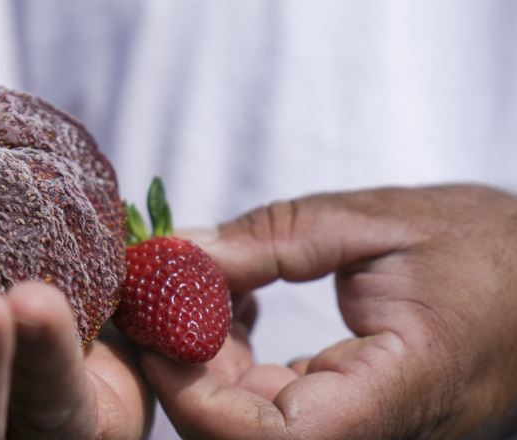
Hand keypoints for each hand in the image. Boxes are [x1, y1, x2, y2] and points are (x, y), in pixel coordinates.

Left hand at [143, 185, 516, 438]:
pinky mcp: (344, 414)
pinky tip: (231, 301)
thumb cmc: (484, 248)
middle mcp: (371, 431)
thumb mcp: (375, 222)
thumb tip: (180, 251)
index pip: (271, 439)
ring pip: (247, 422)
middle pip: (242, 435)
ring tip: (198, 283)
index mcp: (393, 393)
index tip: (155, 329)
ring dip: (204, 358)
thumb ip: (274, 238)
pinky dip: (232, 356)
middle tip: (160, 292)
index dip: (195, 395)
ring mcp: (357, 429)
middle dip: (185, 367)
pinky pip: (267, 403)